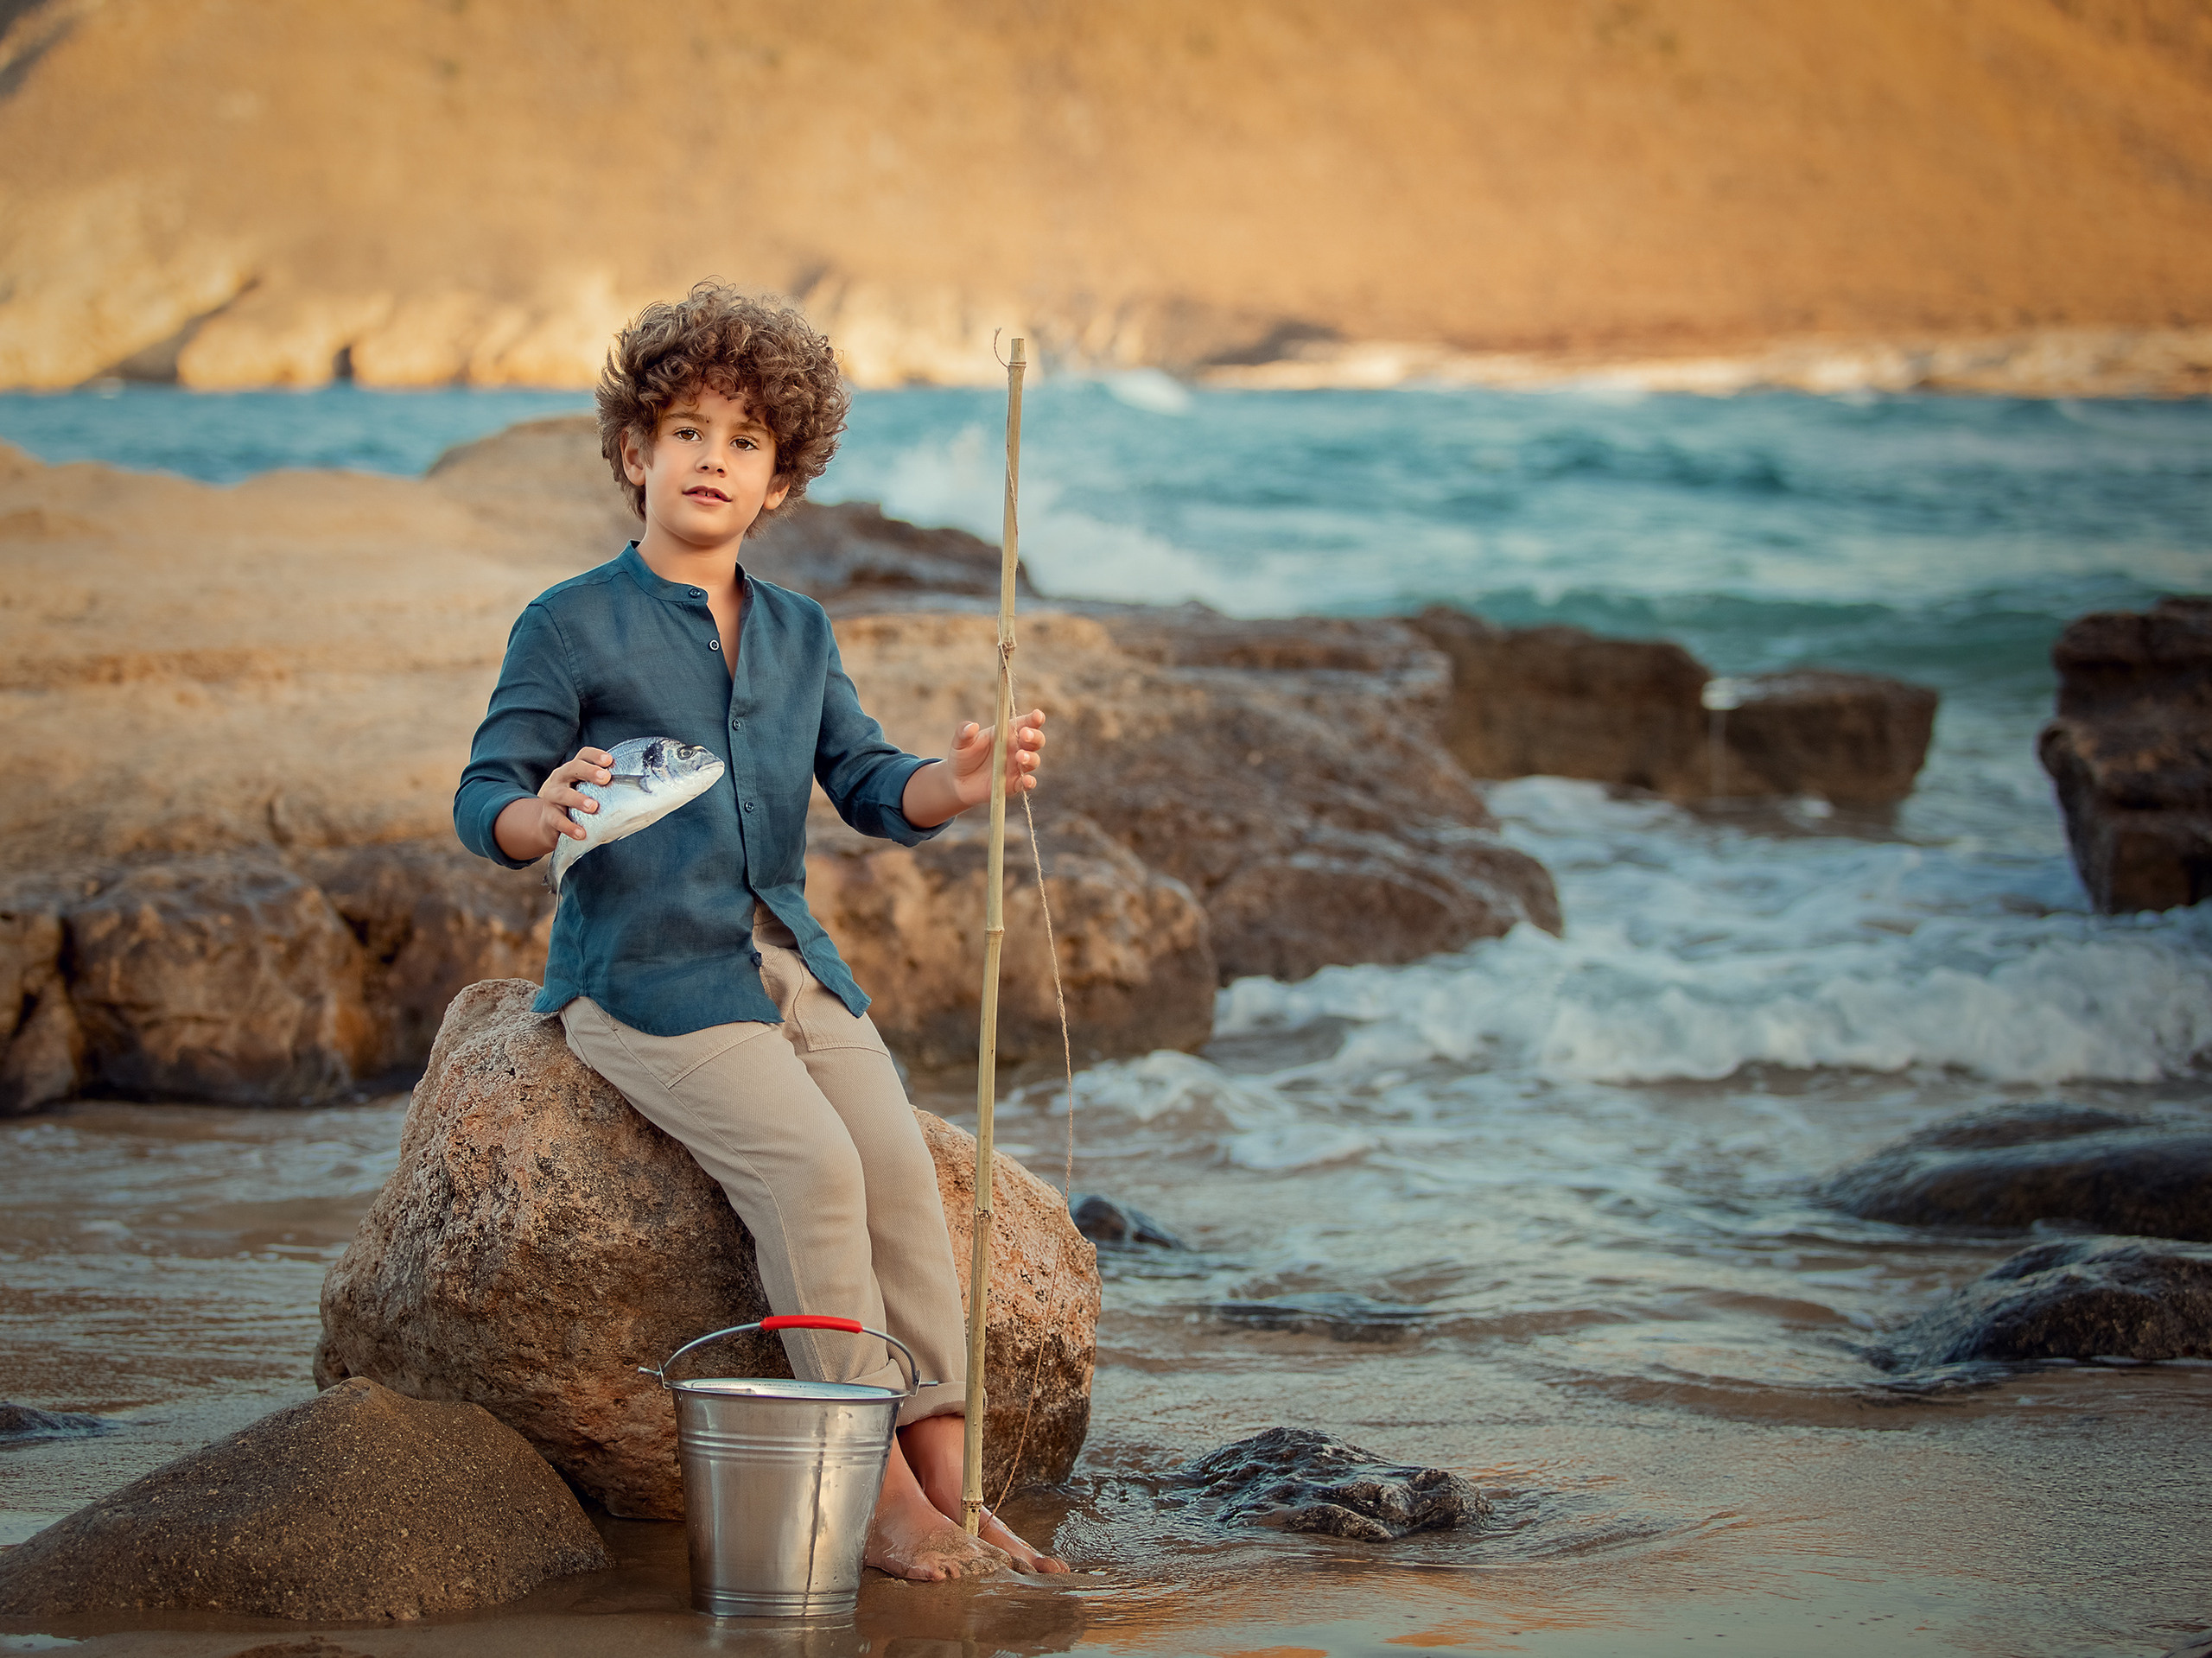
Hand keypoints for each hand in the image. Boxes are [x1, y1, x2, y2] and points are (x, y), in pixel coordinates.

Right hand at [492, 747, 613, 861]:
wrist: (545, 824)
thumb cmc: (573, 804)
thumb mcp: (583, 791)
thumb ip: (601, 788)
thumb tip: (632, 787)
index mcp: (572, 771)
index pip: (582, 756)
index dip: (595, 756)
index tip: (610, 760)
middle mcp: (561, 780)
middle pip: (572, 769)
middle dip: (589, 772)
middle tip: (605, 778)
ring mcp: (552, 799)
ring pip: (563, 795)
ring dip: (578, 799)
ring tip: (594, 807)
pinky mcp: (548, 818)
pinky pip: (558, 821)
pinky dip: (570, 827)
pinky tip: (581, 834)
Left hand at [899, 709, 1046, 828]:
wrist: (957, 781)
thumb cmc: (962, 756)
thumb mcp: (960, 742)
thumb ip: (964, 732)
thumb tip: (971, 726)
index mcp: (1007, 733)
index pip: (1025, 723)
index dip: (1034, 719)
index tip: (1037, 715)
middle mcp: (1015, 748)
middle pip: (1035, 741)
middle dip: (1034, 737)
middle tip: (1024, 735)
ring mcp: (1016, 767)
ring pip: (1033, 761)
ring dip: (1030, 758)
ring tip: (1019, 756)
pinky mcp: (1013, 784)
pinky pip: (1026, 783)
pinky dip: (1029, 782)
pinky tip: (1026, 780)